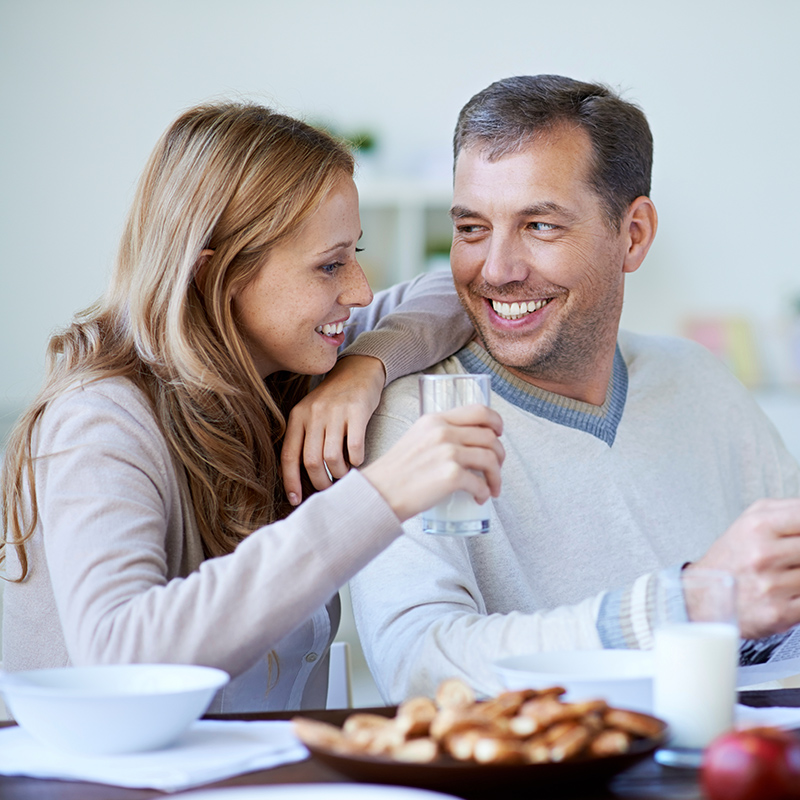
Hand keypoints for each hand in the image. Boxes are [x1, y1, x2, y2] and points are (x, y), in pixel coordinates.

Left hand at [281, 355, 385, 504]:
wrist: (359, 369)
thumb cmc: (335, 399)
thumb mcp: (312, 413)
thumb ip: (305, 438)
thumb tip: (302, 478)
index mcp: (298, 416)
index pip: (289, 456)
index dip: (291, 482)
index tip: (296, 500)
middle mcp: (313, 414)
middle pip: (311, 462)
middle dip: (320, 483)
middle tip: (330, 488)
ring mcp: (335, 411)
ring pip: (331, 457)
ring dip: (339, 473)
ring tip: (345, 474)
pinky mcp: (357, 410)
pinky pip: (354, 446)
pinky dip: (356, 460)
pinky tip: (358, 461)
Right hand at [361, 405, 504, 522]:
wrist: (378, 493)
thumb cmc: (396, 472)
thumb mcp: (415, 438)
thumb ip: (437, 435)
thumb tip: (463, 444)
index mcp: (435, 420)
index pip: (479, 410)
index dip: (497, 421)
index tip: (499, 434)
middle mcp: (443, 432)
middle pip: (490, 437)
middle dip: (500, 455)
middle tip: (496, 469)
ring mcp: (448, 453)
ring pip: (490, 459)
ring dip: (497, 476)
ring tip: (492, 487)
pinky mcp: (450, 476)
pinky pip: (480, 483)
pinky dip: (485, 492)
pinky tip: (480, 498)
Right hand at [686, 498, 799, 638]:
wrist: (705, 595)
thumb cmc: (733, 557)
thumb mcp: (752, 520)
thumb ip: (788, 509)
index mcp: (758, 526)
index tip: (799, 535)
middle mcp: (763, 554)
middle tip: (792, 555)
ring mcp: (771, 585)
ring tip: (787, 571)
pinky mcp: (779, 612)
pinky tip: (789, 589)